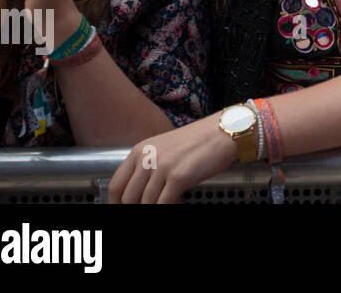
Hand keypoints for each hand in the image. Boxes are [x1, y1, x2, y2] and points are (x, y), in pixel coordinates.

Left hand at [109, 114, 238, 203]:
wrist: (224, 131)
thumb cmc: (199, 140)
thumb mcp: (165, 149)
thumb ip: (149, 167)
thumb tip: (142, 193)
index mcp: (140, 151)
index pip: (116, 185)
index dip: (117, 203)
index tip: (123, 207)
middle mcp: (147, 158)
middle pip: (128, 198)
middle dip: (137, 208)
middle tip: (149, 208)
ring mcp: (162, 168)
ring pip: (145, 204)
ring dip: (155, 208)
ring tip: (170, 203)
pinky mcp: (178, 177)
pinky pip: (163, 204)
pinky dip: (169, 208)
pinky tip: (179, 203)